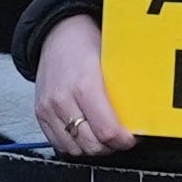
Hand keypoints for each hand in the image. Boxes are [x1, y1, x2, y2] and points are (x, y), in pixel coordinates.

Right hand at [33, 15, 128, 155]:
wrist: (57, 32)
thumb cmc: (85, 43)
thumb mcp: (111, 62)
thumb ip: (122, 90)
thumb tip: (141, 115)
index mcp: (84, 85)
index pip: (106, 130)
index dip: (123, 140)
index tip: (132, 137)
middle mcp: (63, 99)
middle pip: (91, 144)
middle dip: (110, 146)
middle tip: (120, 138)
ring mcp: (48, 108)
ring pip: (75, 149)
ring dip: (92, 147)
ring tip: (102, 136)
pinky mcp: (40, 114)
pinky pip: (58, 144)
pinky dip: (74, 144)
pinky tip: (84, 134)